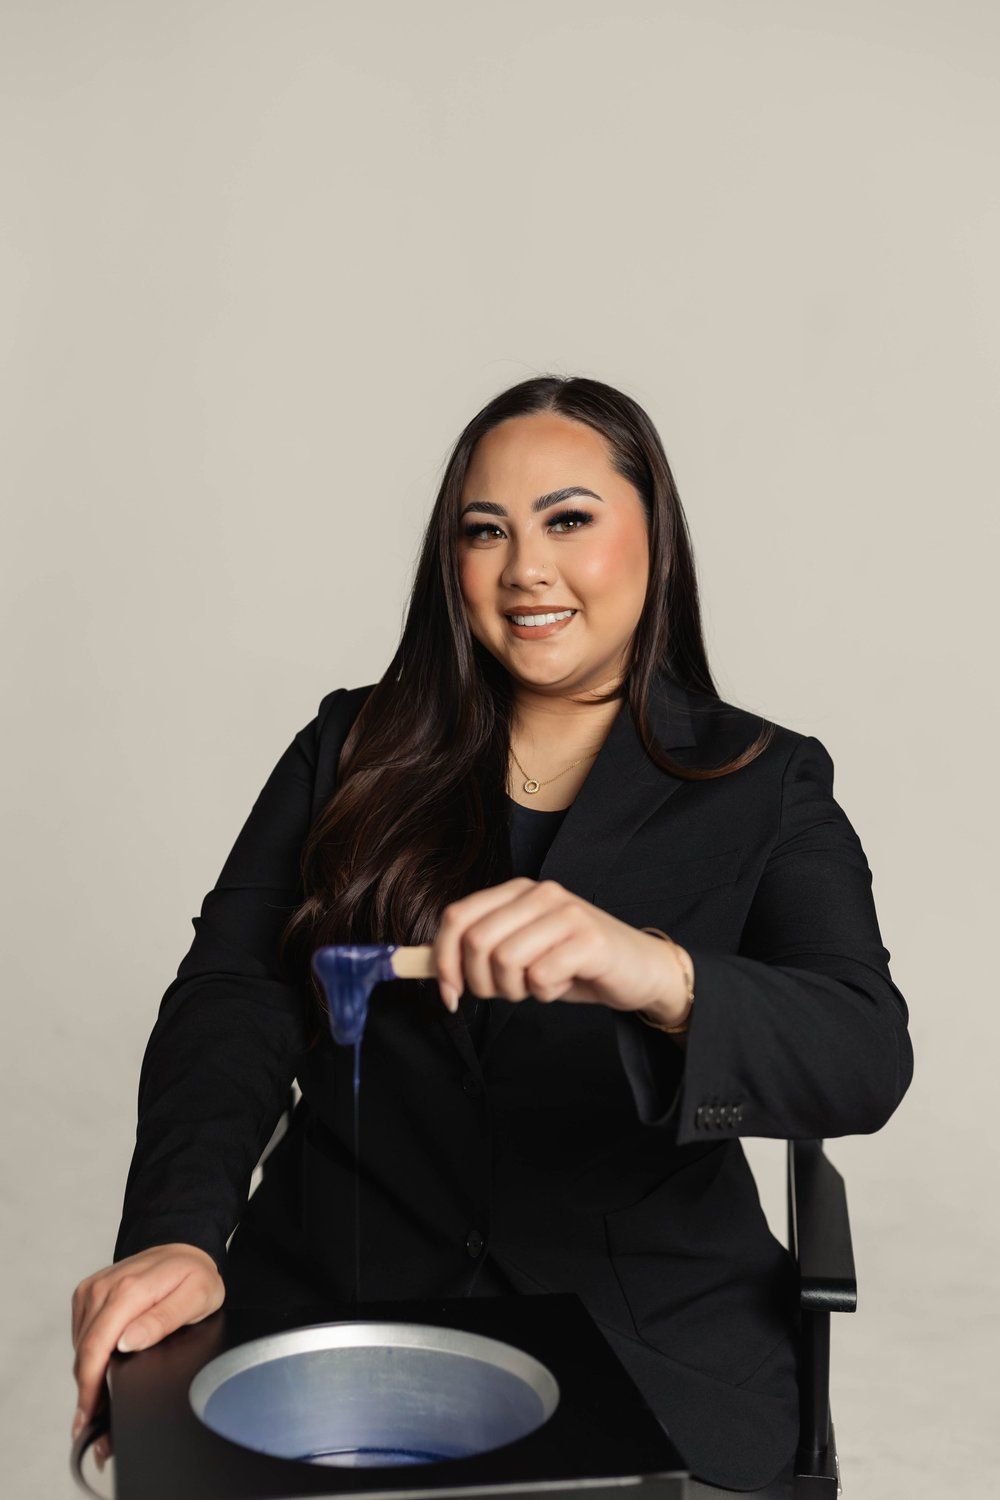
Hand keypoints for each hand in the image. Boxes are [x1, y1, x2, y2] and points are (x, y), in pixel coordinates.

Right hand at [70, 1243, 224, 1441]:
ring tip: (99, 1402)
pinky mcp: (87, 1293)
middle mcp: (104, 1287)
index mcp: (129, 1290)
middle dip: (86, 1392)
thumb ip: (162, 1320)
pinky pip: (81, 1333)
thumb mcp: (196, 1298)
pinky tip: (102, 1369)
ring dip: (86, 1375)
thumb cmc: (194, 1275)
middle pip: (84, 1352)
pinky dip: (88, 1355)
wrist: (183, 1248)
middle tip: (91, 1426)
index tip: (88, 1418)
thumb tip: (127, 1342)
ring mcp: (93, 1289)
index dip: (89, 1388)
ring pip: (80, 1345)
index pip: (96, 1347)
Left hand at [433, 877, 691, 1020]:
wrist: (640, 970)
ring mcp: (566, 912)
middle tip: (506, 993)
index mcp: (517, 891)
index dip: (443, 959)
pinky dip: (545, 994)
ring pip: (506, 961)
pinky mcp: (588, 938)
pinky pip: (541, 977)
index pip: (457, 917)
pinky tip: (564, 983)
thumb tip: (426, 966)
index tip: (449, 994)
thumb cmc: (574, 963)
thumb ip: (481, 951)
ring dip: (515, 990)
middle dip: (481, 982)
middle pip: (476, 941)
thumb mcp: (521, 952)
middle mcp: (539, 893)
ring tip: (539, 985)